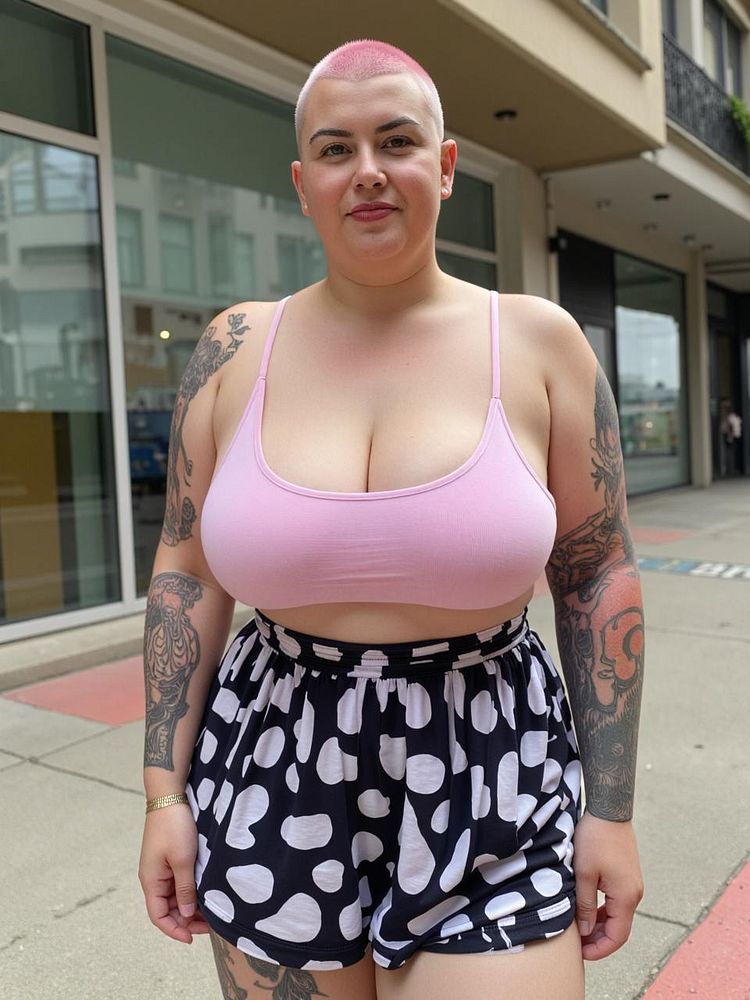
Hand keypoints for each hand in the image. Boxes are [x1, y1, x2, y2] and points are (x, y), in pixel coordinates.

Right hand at [138, 804, 210, 943]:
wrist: (169, 796)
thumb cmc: (174, 827)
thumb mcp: (183, 860)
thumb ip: (185, 889)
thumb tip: (187, 915)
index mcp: (151, 881)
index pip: (158, 917)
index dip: (174, 930)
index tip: (192, 938)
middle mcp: (154, 878)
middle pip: (168, 909)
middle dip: (187, 920)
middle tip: (211, 924)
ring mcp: (161, 868)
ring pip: (175, 897)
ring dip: (190, 906)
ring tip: (212, 910)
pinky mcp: (170, 858)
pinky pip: (178, 882)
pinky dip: (191, 891)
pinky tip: (206, 893)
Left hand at [573, 809, 643, 959]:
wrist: (609, 810)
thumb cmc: (595, 839)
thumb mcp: (583, 874)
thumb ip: (584, 905)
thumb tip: (585, 931)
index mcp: (626, 897)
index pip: (617, 937)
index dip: (599, 949)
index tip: (581, 953)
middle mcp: (634, 893)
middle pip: (619, 928)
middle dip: (598, 939)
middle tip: (576, 943)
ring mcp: (632, 884)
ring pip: (617, 915)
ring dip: (600, 924)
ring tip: (578, 927)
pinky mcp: (627, 875)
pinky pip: (617, 901)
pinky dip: (603, 910)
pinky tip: (587, 909)